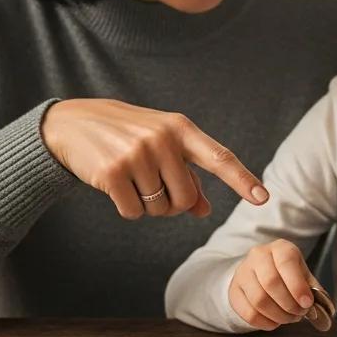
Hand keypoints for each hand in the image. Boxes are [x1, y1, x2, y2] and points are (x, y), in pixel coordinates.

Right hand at [40, 99, 268, 219]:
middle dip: (173, 204)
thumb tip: (205, 210)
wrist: (73, 123)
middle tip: (153, 185)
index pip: (219, 158)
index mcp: (180, 128)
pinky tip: (115, 185)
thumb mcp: (161, 144)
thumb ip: (187, 174)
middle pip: (186, 199)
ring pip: (159, 209)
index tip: (263, 197)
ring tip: (131, 178)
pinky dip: (127, 209)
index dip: (242, 180)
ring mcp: (136, 154)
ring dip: (148, 205)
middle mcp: (162, 139)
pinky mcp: (112, 173)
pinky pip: (134, 213)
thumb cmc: (126, 135)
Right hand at [229, 239, 315, 330]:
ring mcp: (243, 272)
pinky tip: (275, 321)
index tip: (307, 303)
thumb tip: (326, 311)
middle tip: (299, 314)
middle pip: (271, 283)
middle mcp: (258, 256)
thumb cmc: (286, 274)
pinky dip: (265, 323)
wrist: (260, 272)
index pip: (286, 263)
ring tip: (289, 318)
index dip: (297, 286)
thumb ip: (314, 291)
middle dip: (289, 304)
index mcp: (280, 248)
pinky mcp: (234, 291)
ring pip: (259, 300)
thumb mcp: (303, 275)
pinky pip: (248, 313)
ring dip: (278, 315)